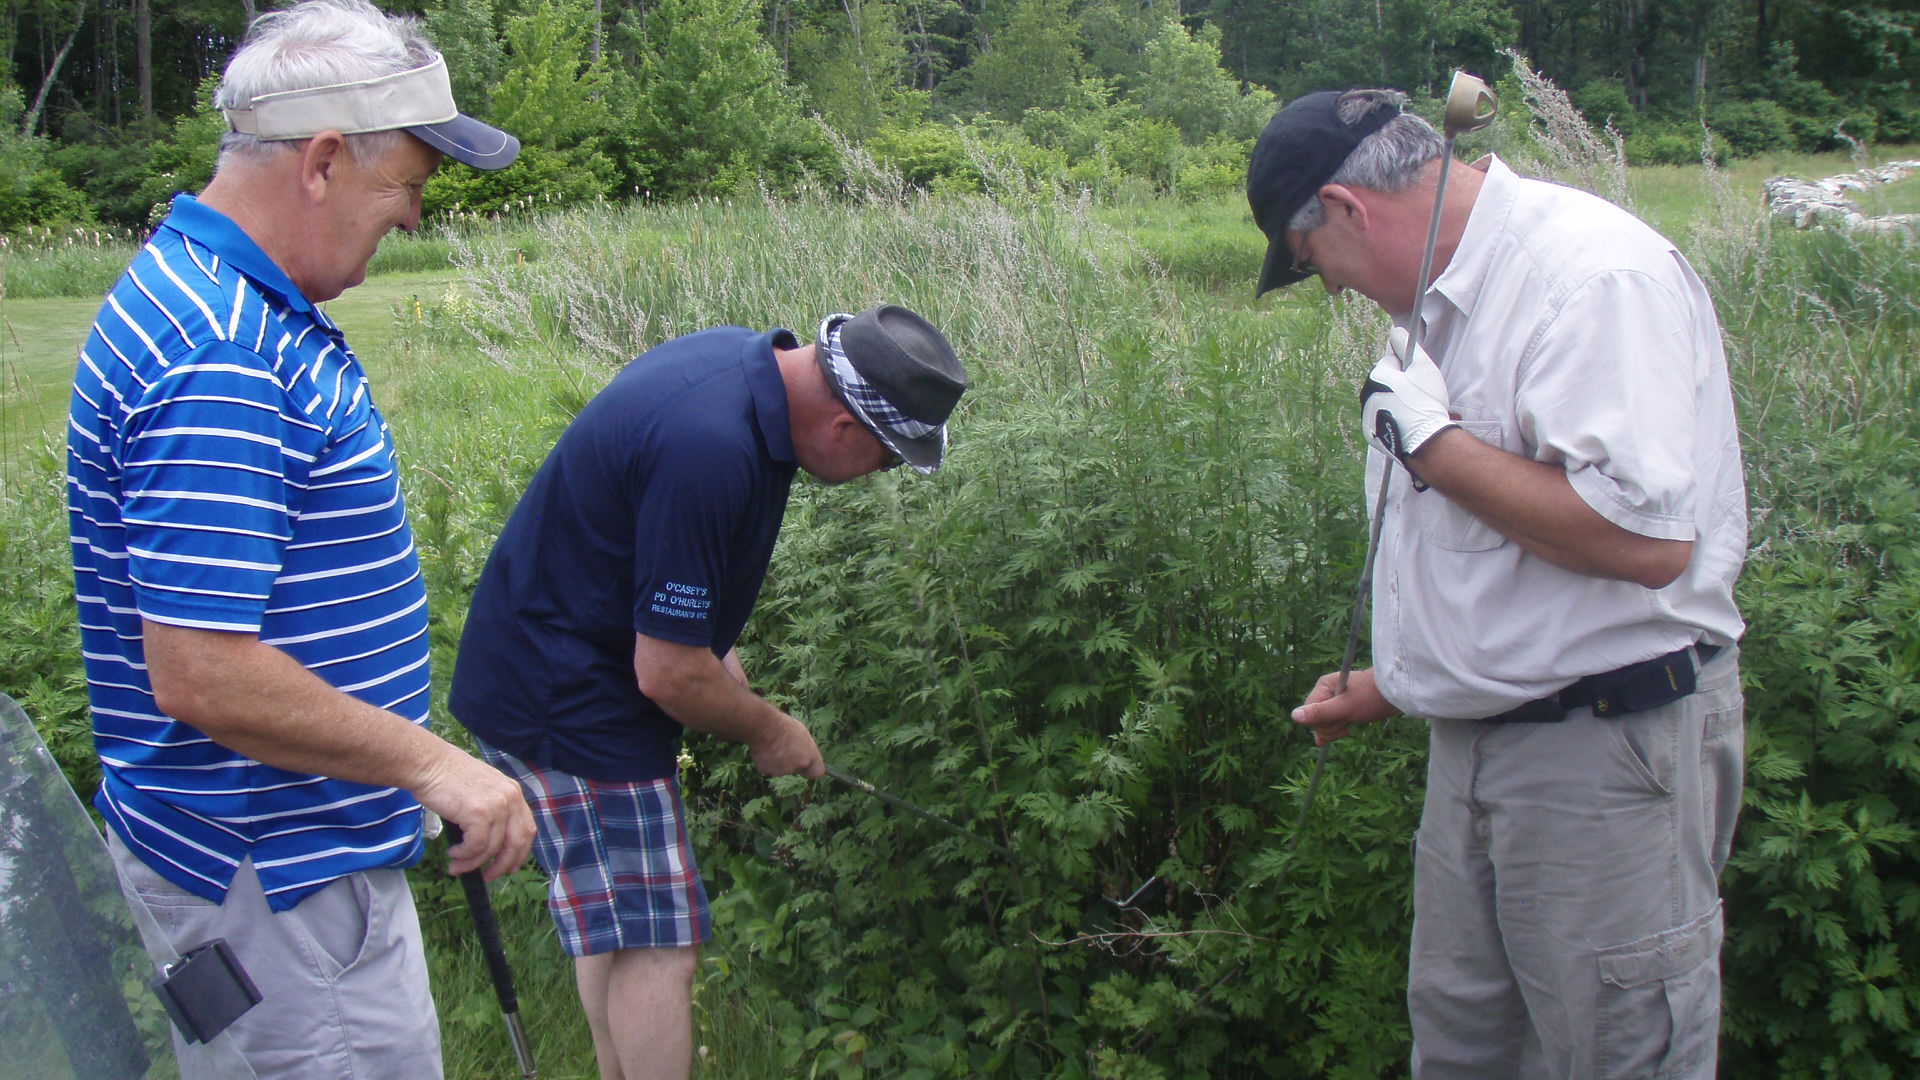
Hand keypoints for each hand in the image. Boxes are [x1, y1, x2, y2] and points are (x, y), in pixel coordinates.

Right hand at [411, 746, 535, 880]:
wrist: (429, 764)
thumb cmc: (447, 778)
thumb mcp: (481, 791)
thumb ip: (493, 811)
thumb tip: (492, 845)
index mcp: (513, 792)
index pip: (526, 829)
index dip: (520, 852)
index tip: (510, 868)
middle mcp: (510, 798)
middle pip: (516, 842)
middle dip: (503, 865)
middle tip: (487, 877)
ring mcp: (497, 805)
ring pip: (492, 848)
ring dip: (473, 862)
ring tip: (457, 865)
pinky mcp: (480, 813)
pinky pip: (476, 847)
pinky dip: (464, 856)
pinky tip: (453, 853)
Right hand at [750, 713, 824, 777]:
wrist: (765, 727)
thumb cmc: (783, 725)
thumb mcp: (802, 733)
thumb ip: (804, 747)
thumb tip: (802, 752)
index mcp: (810, 754)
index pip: (817, 772)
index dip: (810, 769)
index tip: (805, 764)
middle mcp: (798, 765)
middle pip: (795, 768)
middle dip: (790, 762)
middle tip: (782, 747)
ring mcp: (783, 770)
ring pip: (780, 769)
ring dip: (776, 761)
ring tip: (771, 745)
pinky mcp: (767, 771)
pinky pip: (766, 767)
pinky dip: (764, 761)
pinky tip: (763, 749)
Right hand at [1292, 667, 1399, 745]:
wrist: (1396, 694)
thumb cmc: (1371, 697)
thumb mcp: (1345, 707)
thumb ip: (1320, 713)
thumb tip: (1294, 716)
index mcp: (1323, 687)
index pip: (1308, 712)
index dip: (1320, 723)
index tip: (1338, 722)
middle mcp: (1326, 693)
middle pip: (1315, 719)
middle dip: (1330, 727)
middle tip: (1347, 723)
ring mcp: (1335, 701)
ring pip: (1324, 724)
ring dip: (1336, 729)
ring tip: (1351, 723)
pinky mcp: (1344, 709)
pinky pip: (1333, 723)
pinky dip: (1338, 729)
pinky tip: (1345, 731)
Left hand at [1361, 327, 1455, 475]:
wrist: (1424, 440)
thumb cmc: (1425, 400)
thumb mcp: (1422, 367)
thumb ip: (1408, 346)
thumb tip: (1395, 330)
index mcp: (1376, 375)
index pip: (1392, 362)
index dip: (1408, 369)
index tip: (1418, 381)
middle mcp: (1366, 394)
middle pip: (1386, 382)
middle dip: (1401, 386)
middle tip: (1418, 397)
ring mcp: (1366, 414)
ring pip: (1384, 400)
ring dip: (1397, 402)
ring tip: (1415, 412)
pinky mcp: (1370, 432)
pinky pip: (1382, 418)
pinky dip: (1392, 419)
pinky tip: (1406, 424)